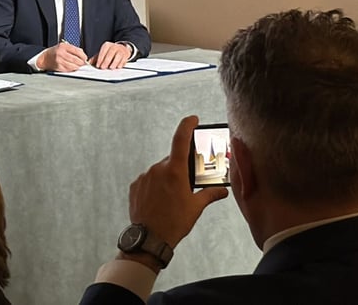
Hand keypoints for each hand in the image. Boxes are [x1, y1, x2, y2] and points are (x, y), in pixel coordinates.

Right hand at [39, 42, 88, 71]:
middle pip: (76, 60)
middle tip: (83, 63)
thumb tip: (83, 55)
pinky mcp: (58, 67)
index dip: (83, 56)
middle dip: (81, 63)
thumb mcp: (64, 46)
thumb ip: (74, 49)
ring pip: (73, 66)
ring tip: (78, 66)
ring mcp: (59, 60)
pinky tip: (72, 68)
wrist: (45, 58)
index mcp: (63, 46)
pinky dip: (72, 69)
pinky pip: (69, 70)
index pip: (77, 51)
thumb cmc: (55, 52)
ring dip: (77, 67)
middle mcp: (61, 53)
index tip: (85, 58)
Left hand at [92, 42, 130, 68]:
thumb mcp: (102, 53)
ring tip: (111, 68)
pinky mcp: (126, 55)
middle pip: (110, 53)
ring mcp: (120, 50)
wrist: (122, 49)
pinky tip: (117, 67)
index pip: (103, 51)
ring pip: (118, 55)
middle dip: (106, 61)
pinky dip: (121, 64)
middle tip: (103, 67)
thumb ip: (95, 58)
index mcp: (107, 45)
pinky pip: (124, 59)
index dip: (100, 58)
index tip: (98, 65)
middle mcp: (114, 46)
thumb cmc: (110, 52)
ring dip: (114, 62)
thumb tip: (89, 63)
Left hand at [127, 116, 228, 248]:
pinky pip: (148, 180)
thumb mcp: (196, 207)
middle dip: (180, 169)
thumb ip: (210, 194)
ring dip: (167, 178)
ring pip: (160, 171)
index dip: (187, 125)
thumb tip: (222, 190)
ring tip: (172, 198)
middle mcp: (157, 169)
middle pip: (172, 161)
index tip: (192, 119)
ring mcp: (144, 176)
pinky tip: (160, 200)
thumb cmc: (174, 222)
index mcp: (174, 171)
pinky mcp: (135, 185)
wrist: (149, 237)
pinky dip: (155, 186)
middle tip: (187, 184)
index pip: (180, 139)